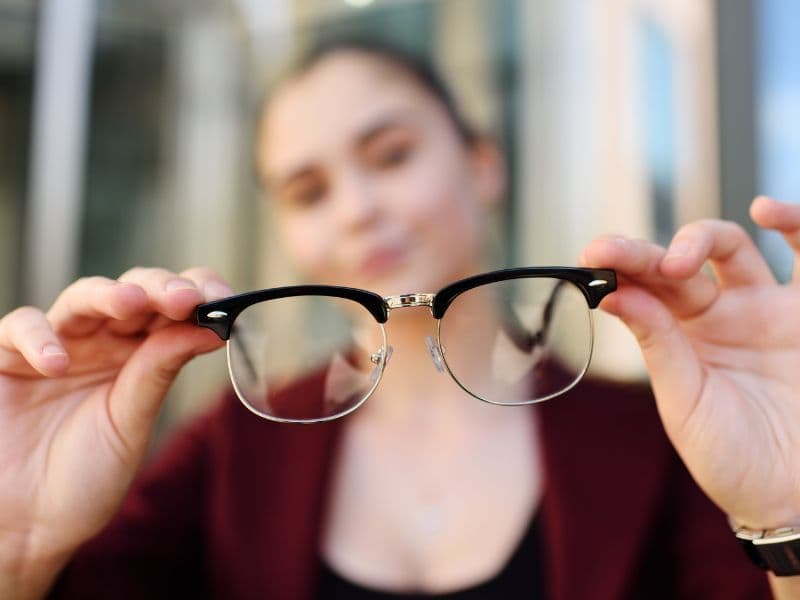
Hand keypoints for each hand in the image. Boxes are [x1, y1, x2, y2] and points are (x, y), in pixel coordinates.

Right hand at [0, 267, 229, 591]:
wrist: (27, 524)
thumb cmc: (84, 476)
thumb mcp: (131, 423)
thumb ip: (159, 372)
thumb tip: (213, 329)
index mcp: (141, 355)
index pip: (172, 309)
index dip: (198, 293)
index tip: (223, 297)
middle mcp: (102, 342)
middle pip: (134, 292)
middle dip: (161, 288)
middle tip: (185, 298)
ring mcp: (57, 345)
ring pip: (83, 297)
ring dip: (109, 294)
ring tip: (132, 303)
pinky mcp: (6, 357)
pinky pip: (20, 327)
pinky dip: (39, 337)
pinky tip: (57, 363)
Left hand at [580, 196, 799, 529]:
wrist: (791, 495)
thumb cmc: (732, 458)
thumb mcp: (685, 402)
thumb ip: (658, 344)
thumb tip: (613, 293)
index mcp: (678, 338)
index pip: (645, 288)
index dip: (620, 267)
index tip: (592, 255)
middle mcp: (717, 316)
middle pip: (679, 264)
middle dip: (647, 254)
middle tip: (619, 258)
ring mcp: (764, 310)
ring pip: (733, 250)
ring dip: (705, 236)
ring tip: (682, 255)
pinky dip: (793, 226)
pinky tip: (768, 212)